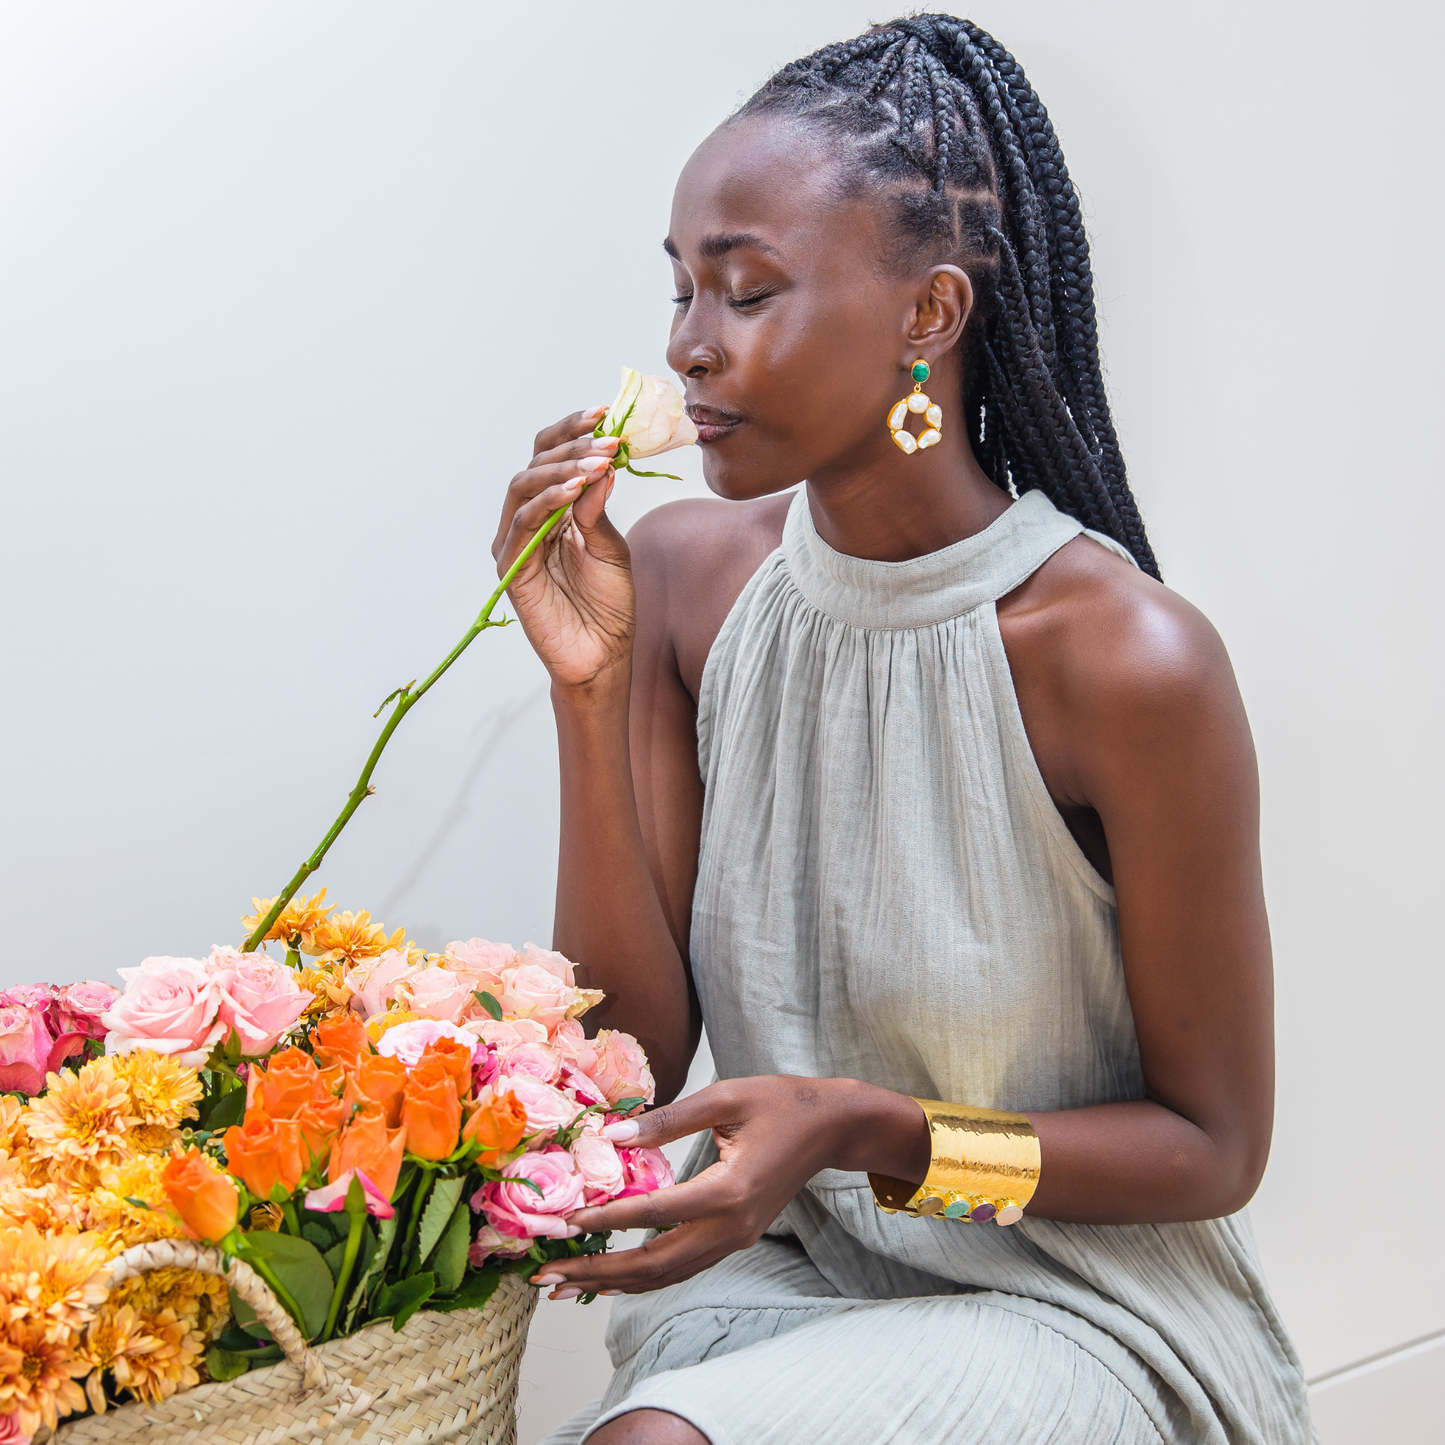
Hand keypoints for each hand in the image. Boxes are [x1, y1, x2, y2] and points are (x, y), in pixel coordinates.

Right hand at [491, 408, 633, 691]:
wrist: (603, 656)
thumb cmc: (608, 605)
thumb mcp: (611, 547)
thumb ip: (600, 508)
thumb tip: (603, 463)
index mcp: (552, 511)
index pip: (550, 456)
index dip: (571, 431)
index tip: (604, 413)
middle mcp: (527, 522)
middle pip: (534, 465)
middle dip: (572, 447)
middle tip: (608, 440)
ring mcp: (515, 544)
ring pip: (523, 488)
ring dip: (561, 469)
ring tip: (597, 462)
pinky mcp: (512, 568)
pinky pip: (523, 524)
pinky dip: (549, 501)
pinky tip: (577, 489)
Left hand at [529, 1075, 929, 1298]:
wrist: (832, 1126)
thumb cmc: (780, 1101)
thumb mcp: (724, 1097)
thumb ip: (666, 1120)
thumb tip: (609, 1135)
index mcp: (729, 1191)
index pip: (653, 1213)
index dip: (605, 1218)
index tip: (563, 1224)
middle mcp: (731, 1227)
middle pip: (654, 1264)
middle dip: (595, 1272)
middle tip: (545, 1276)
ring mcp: (735, 1240)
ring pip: (666, 1275)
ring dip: (612, 1282)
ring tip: (563, 1284)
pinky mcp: (735, 1239)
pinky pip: (681, 1267)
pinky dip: (642, 1275)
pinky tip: (609, 1275)